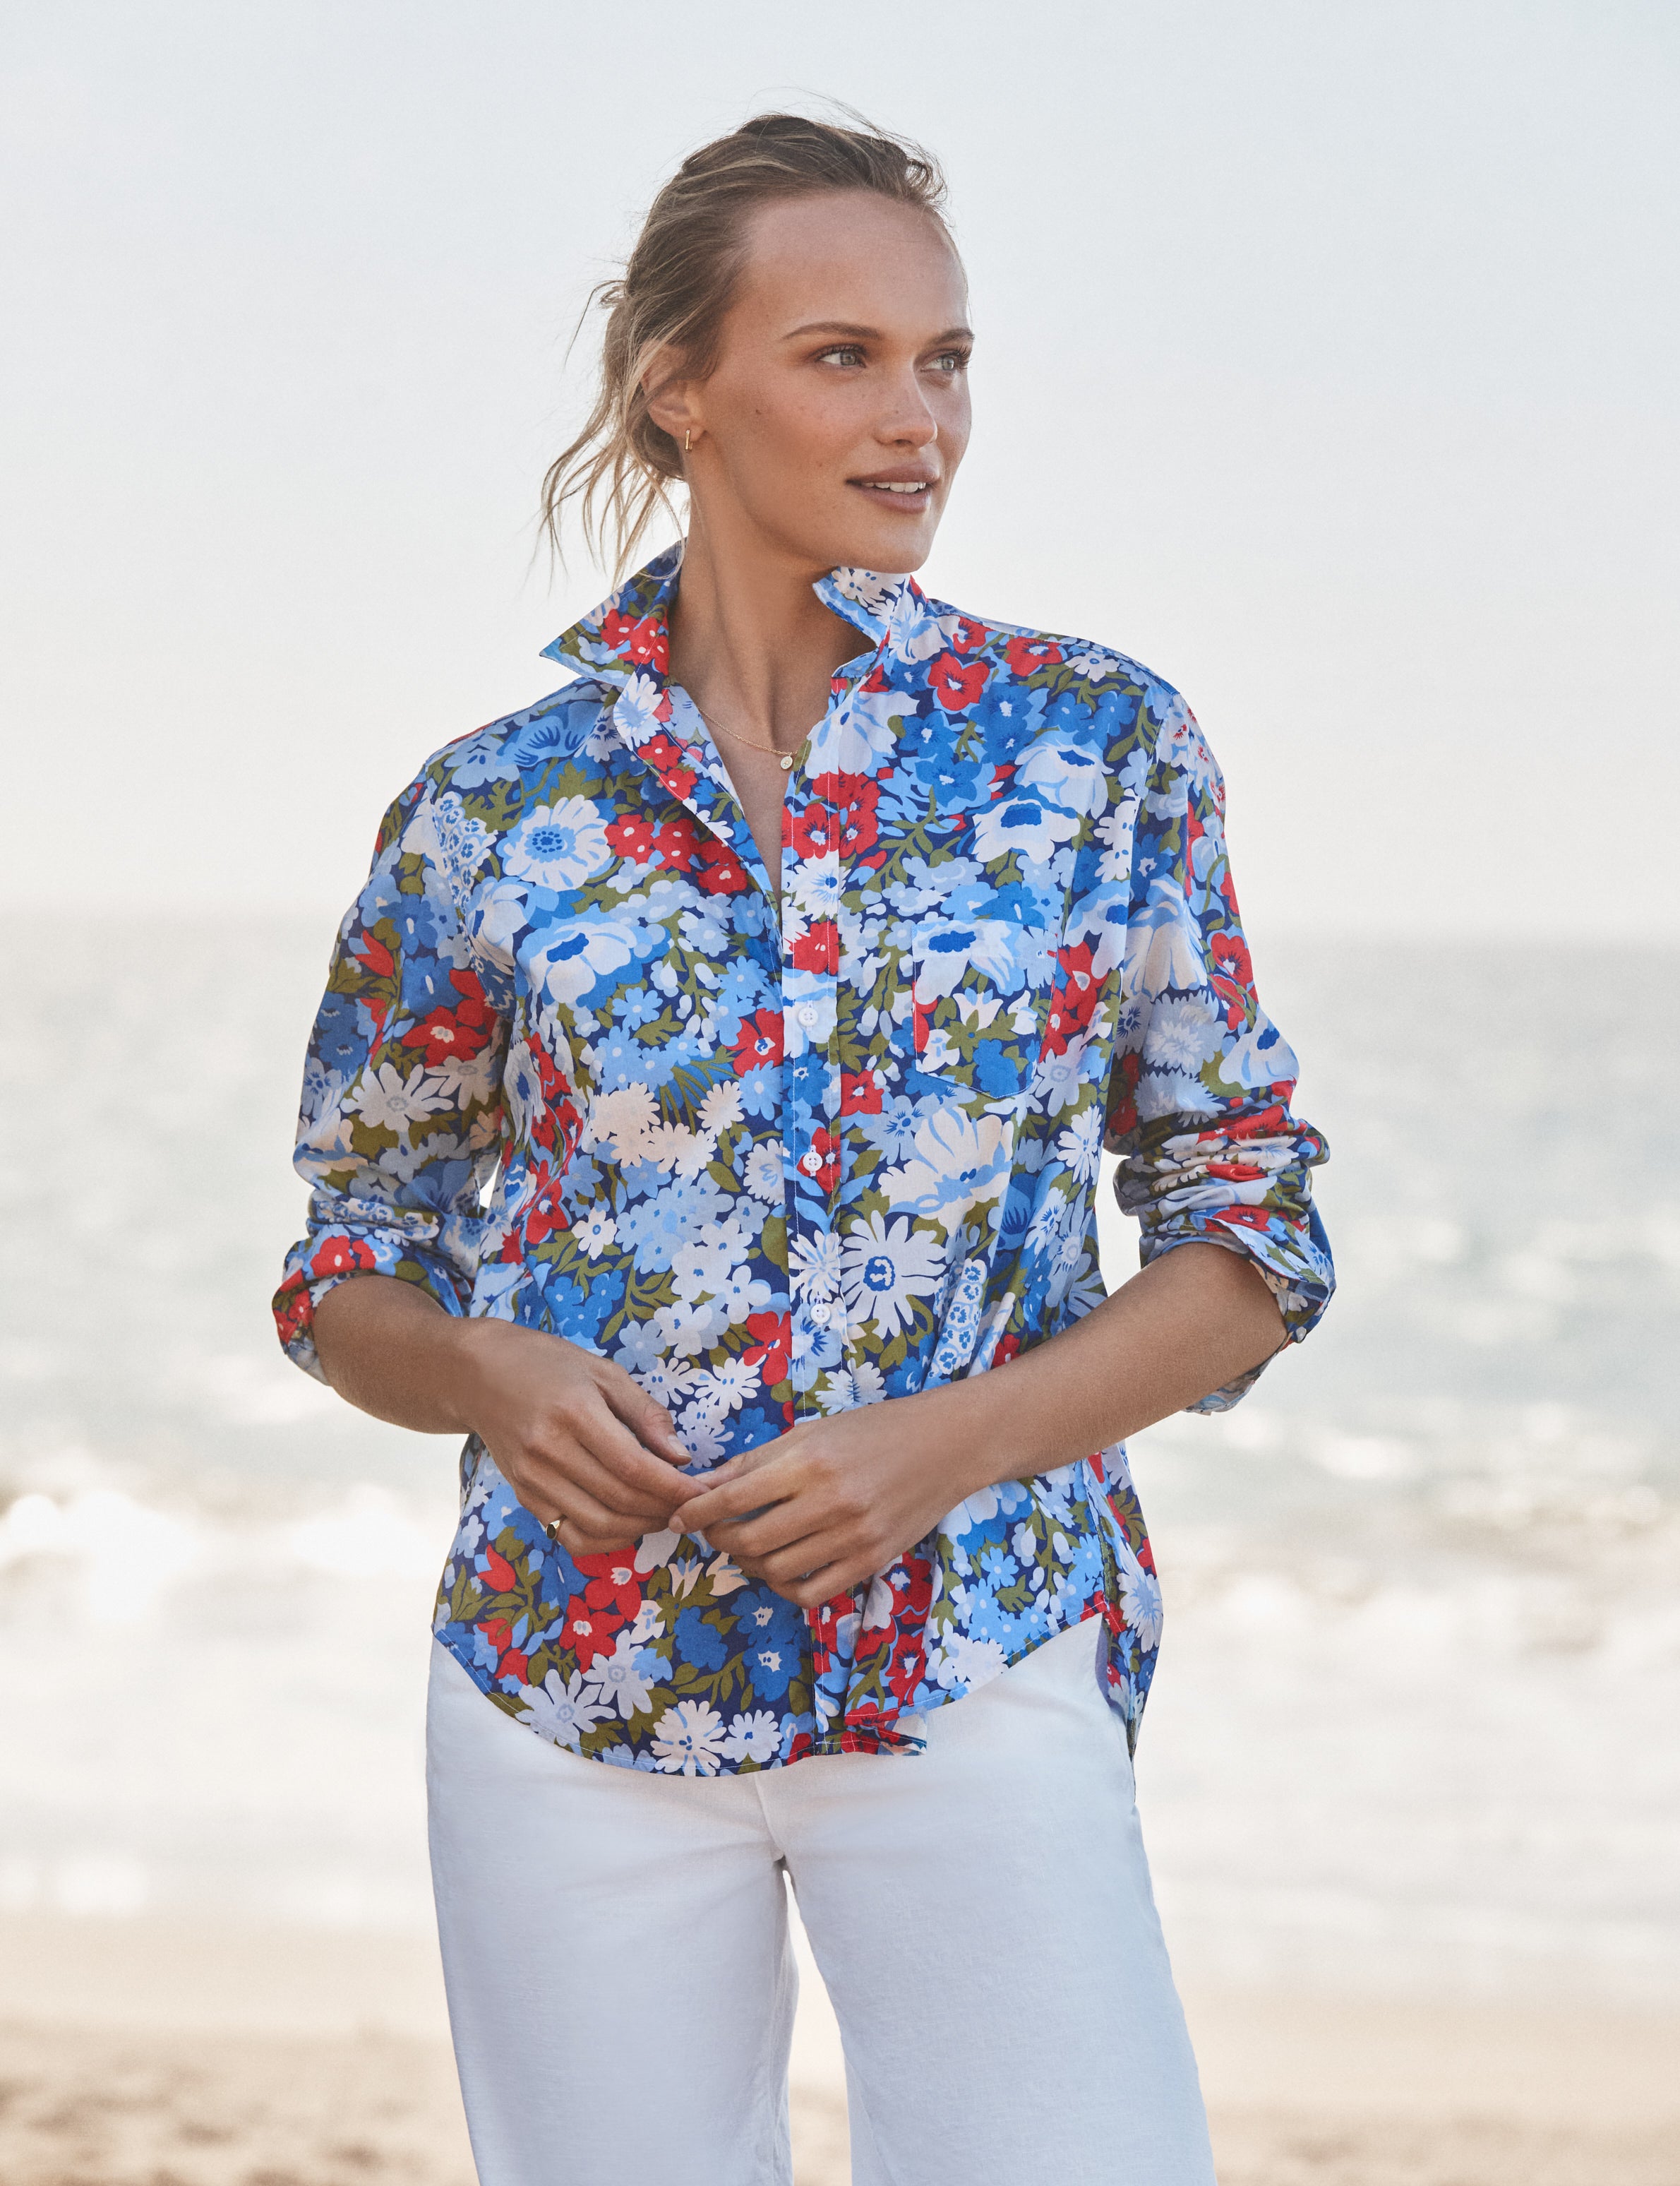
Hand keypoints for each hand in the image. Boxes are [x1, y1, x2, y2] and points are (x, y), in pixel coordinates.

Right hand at [452, 1320, 690, 1558]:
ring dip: (639, 1528)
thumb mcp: (603, 1372)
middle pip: (619, 1499)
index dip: (673, 1487)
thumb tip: (681, 1458)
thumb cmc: (548, 1365)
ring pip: (597, 1525)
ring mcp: (532, 1478)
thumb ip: (645, 1414)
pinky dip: (605, 1540)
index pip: (634, 1466)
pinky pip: (569, 1534)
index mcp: (575, 1412)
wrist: (479, 1375)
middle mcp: (549, 1450)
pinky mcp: (523, 1496)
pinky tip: (627, 1526)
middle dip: (663, 1509)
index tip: (701, 1491)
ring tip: (664, 1515)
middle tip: (689, 1505)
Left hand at [671, 1399, 979, 1608]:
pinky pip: (811, 1593)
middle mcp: (830, 1503)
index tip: (679, 1517)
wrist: (946, 1446)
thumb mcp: (811, 1431)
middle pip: (748, 1540)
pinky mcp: (871, 1561)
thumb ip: (757, 1461)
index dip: (696, 1512)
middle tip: (713, 1530)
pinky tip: (780, 1567)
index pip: (733, 1498)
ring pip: (775, 1571)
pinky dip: (784, 1587)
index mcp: (810, 1462)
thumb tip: (703, 1486)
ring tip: (746, 1546)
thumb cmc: (873, 1430)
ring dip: (748, 1563)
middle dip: (718, 1539)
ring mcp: (852, 1537)